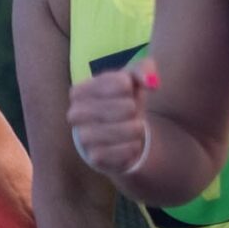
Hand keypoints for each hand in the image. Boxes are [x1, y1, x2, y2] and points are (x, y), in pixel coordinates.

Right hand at [67, 62, 155, 179]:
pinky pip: (127, 150)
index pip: (121, 83)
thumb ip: (143, 70)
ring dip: (137, 129)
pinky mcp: (94, 157)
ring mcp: (83, 137)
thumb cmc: (122, 100)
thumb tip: (152, 83)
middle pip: (126, 107)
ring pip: (128, 130)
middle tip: (128, 113)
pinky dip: (134, 146)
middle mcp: (75, 114)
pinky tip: (128, 143)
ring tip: (132, 128)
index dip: (132, 87)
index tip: (125, 92)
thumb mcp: (131, 79)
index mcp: (79, 91)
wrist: (117, 132)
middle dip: (135, 110)